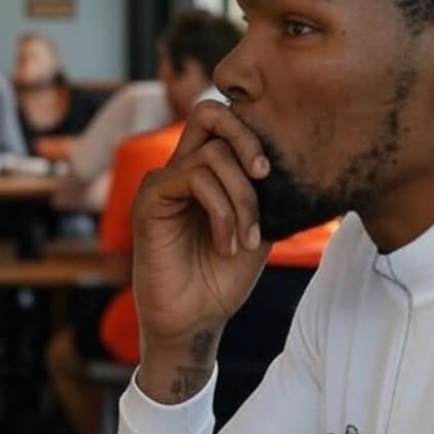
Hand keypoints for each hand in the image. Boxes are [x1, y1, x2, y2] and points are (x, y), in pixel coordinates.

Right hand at [131, 101, 270, 400]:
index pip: (224, 123)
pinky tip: (227, 243)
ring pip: (211, 153)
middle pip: (208, 113)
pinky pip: (192, 178)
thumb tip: (284, 159)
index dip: (253, 132)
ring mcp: (163, 184)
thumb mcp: (258, 227)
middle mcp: (181, 170)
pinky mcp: (149, 201)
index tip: (274, 172)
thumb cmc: (223, 279)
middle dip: (246, 136)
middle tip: (264, 174)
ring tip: (246, 239)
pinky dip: (221, 209)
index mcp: (206, 173)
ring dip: (241, 198)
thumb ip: (263, 191)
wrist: (196, 321)